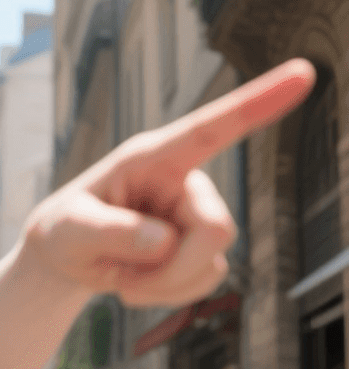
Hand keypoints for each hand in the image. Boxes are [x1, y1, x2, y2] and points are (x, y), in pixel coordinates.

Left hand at [23, 59, 316, 307]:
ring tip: (123, 277)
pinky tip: (139, 284)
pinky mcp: (200, 250)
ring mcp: (195, 217)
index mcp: (154, 157)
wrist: (67, 260)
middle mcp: (184, 182)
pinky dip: (168, 296)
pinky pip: (205, 283)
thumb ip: (110, 232)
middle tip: (124, 280)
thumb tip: (163, 243)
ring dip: (163, 286)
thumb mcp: (69, 229)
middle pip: (215, 230)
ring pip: (211, 263)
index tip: (304, 72)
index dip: (258, 102)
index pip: (211, 127)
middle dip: (173, 268)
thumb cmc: (64, 229)